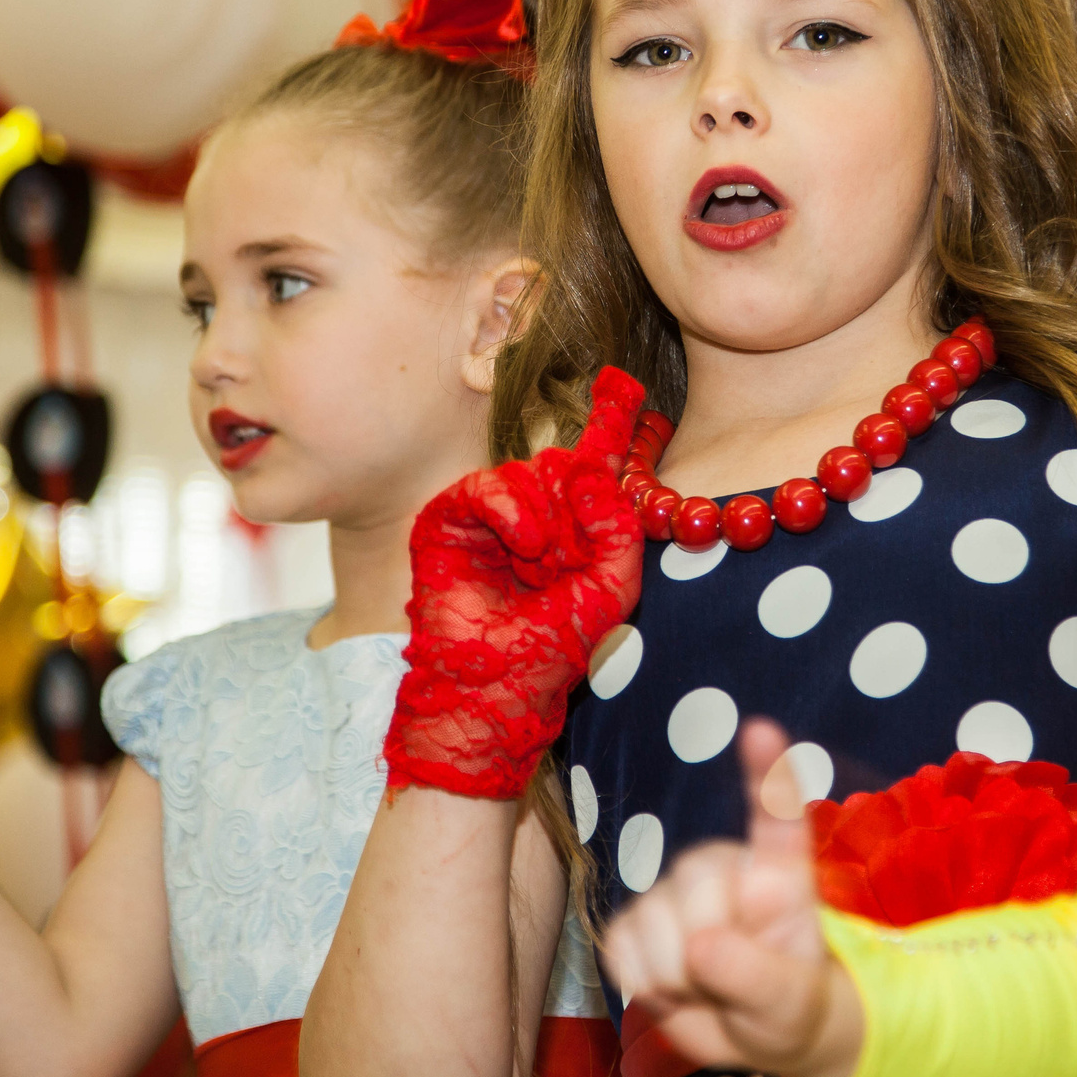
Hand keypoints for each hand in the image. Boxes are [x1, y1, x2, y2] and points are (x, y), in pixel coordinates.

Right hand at [383, 367, 647, 798]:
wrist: (490, 692)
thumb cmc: (550, 652)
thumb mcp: (610, 590)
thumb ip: (618, 531)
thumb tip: (595, 470)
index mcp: (574, 533)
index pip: (595, 467)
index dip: (612, 425)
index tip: (626, 384)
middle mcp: (536, 518)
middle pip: (567, 463)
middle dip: (578, 497)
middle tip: (572, 544)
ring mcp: (492, 517)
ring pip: (532, 469)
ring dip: (547, 510)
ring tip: (542, 559)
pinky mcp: (450, 518)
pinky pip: (488, 482)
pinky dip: (511, 505)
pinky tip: (524, 539)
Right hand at [601, 722, 860, 1076]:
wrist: (746, 1035)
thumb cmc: (787, 1007)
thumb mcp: (791, 1004)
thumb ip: (756, 975)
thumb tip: (702, 944)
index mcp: (779, 871)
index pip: (776, 815)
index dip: (767, 773)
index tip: (761, 731)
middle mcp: (723, 866)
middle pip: (698, 880)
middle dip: (708, 944)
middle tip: (734, 980)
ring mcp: (674, 890)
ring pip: (654, 919)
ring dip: (675, 975)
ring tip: (705, 985)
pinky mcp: (634, 922)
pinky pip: (620, 945)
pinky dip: (642, 980)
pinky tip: (669, 985)